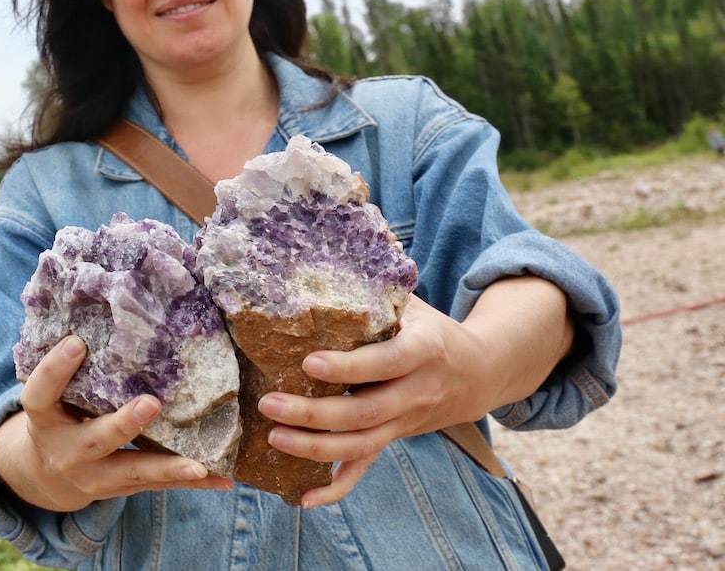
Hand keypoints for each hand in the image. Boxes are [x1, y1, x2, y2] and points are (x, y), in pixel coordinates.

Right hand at [0, 335, 232, 511]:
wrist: (45, 476)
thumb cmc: (56, 417)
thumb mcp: (51, 396)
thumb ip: (70, 369)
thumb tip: (107, 310)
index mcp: (44, 419)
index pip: (40, 394)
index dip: (55, 369)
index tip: (76, 342)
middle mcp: (65, 451)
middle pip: (93, 440)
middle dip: (124, 424)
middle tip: (151, 403)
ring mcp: (93, 476)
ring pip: (132, 471)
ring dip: (168, 466)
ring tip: (201, 464)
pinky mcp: (118, 489)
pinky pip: (156, 485)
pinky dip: (189, 482)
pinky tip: (222, 479)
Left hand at [257, 295, 490, 507]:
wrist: (478, 372)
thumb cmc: (429, 328)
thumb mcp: (411, 304)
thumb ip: (374, 289)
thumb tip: (335, 250)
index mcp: (421, 351)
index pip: (384, 363)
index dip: (349, 367)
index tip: (309, 363)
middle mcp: (415, 392)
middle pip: (365, 412)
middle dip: (315, 414)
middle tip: (269, 404)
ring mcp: (405, 422)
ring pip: (361, 444)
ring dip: (316, 448)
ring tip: (274, 437)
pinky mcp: (394, 438)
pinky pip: (366, 467)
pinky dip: (337, 488)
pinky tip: (304, 499)